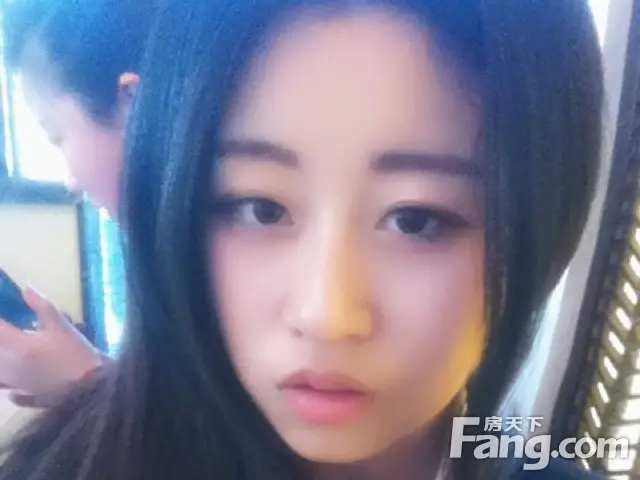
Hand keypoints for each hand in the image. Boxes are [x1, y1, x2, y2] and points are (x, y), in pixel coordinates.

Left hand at [0, 287, 103, 407]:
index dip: (1, 320)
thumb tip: (27, 289)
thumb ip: (42, 307)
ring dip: (3, 350)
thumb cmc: (77, 354)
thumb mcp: (62, 326)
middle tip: (9, 329)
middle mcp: (8, 364)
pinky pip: (3, 382)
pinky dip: (4, 374)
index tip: (4, 309)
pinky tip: (11, 367)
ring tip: (10, 344)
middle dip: (2, 333)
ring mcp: (11, 380)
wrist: (89, 386)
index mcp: (18, 345)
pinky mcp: (18, 391)